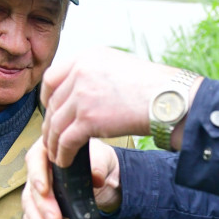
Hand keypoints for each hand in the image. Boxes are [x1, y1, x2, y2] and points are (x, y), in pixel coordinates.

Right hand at [23, 136, 121, 218]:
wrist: (103, 177)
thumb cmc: (98, 161)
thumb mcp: (102, 158)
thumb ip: (98, 165)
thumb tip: (97, 178)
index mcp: (49, 150)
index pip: (36, 159)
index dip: (37, 175)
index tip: (44, 190)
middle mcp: (39, 169)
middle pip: (33, 188)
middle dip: (43, 207)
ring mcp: (38, 190)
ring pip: (30, 206)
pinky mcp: (40, 207)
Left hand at [41, 47, 189, 167]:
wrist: (171, 99)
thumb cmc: (155, 87)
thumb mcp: (119, 66)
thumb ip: (97, 74)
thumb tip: (84, 89)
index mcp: (88, 57)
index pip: (53, 77)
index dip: (48, 97)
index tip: (50, 110)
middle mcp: (81, 72)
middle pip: (53, 103)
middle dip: (50, 123)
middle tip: (53, 137)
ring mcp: (82, 95)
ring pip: (56, 124)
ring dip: (54, 142)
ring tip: (57, 154)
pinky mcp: (88, 119)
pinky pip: (66, 140)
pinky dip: (63, 154)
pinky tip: (65, 162)